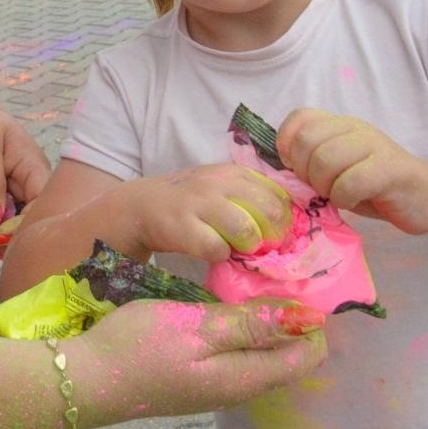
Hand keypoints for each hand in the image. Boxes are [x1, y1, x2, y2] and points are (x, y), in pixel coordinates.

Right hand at [74, 296, 326, 420]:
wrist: (87, 377)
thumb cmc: (140, 347)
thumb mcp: (197, 326)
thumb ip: (251, 323)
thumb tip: (306, 317)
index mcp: (245, 378)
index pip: (307, 354)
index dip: (312, 318)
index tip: (303, 278)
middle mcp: (238, 387)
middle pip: (286, 354)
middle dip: (291, 316)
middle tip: (280, 271)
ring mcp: (216, 385)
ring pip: (260, 352)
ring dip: (265, 319)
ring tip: (256, 279)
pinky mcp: (196, 377)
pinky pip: (236, 352)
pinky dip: (242, 326)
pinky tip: (225, 301)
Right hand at [124, 164, 291, 261]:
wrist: (138, 207)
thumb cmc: (187, 203)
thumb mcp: (219, 187)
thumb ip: (250, 196)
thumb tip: (288, 222)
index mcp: (233, 173)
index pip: (278, 194)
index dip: (283, 218)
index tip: (276, 233)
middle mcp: (218, 183)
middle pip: (269, 211)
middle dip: (271, 235)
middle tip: (261, 247)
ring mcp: (199, 203)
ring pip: (246, 230)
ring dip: (246, 246)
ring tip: (234, 248)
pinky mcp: (182, 227)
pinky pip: (217, 249)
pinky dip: (219, 255)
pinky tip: (210, 251)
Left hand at [275, 108, 427, 234]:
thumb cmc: (375, 187)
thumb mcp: (337, 171)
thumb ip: (312, 163)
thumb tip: (284, 172)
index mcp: (339, 125)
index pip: (300, 118)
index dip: (288, 145)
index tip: (297, 170)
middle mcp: (355, 128)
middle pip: (307, 141)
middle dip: (305, 172)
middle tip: (320, 189)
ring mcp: (375, 145)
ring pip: (326, 159)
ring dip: (324, 187)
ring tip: (338, 196)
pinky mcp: (392, 168)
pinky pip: (351, 181)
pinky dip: (343, 197)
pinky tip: (353, 201)